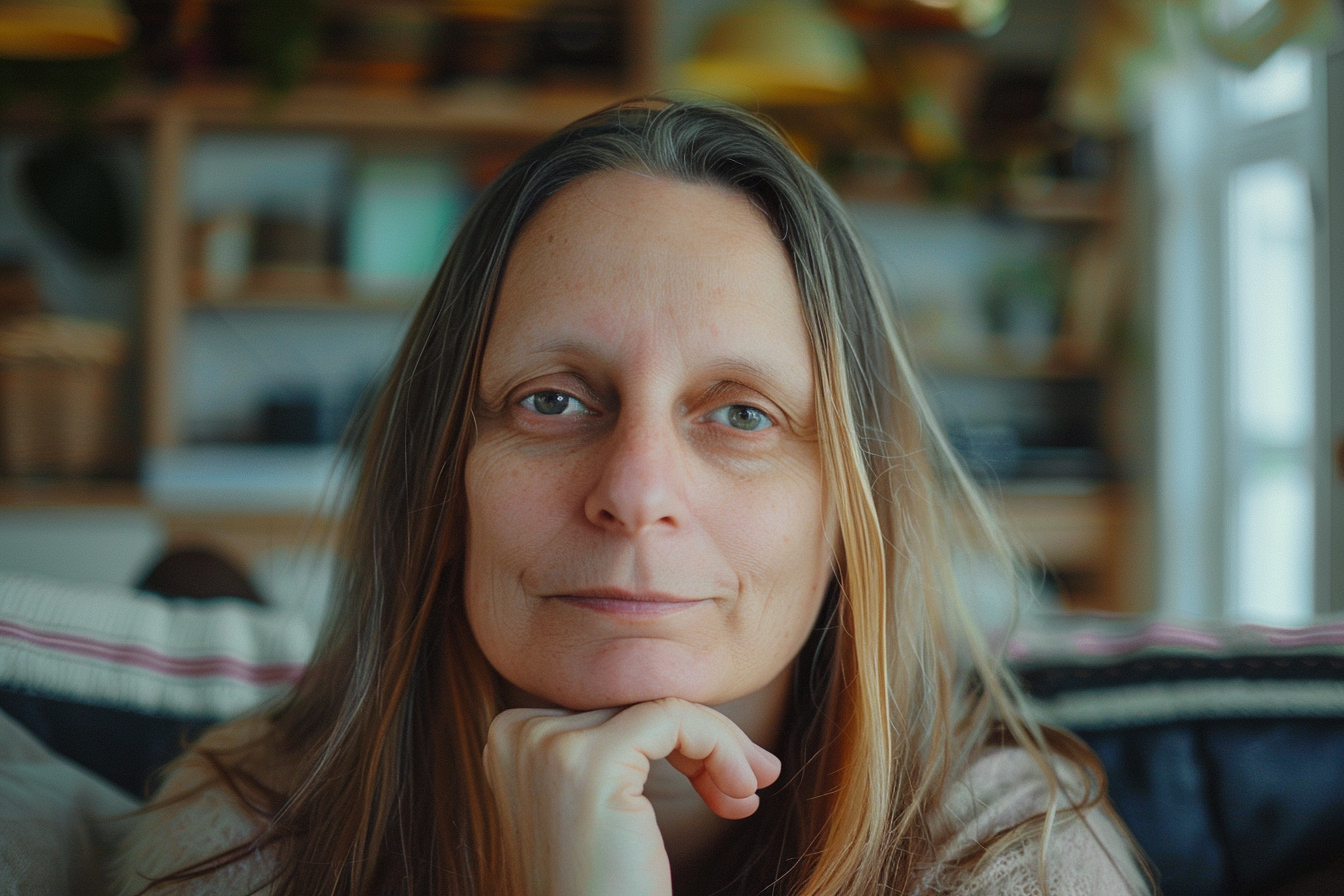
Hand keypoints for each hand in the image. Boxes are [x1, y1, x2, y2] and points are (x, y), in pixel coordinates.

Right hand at [484, 697, 781, 895]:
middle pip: (635, 703)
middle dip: (704, 742)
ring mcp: (546, 746)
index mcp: (511, 741)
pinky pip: (673, 717)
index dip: (676, 741)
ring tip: (748, 793)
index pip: (612, 707)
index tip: (721, 786)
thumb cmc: (606, 892)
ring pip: (661, 706)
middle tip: (752, 783)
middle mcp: (516, 735)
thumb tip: (682, 707)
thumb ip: (619, 751)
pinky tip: (740, 793)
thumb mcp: (603, 809)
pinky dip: (719, 746)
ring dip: (720, 747)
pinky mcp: (588, 761)